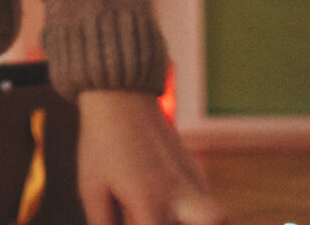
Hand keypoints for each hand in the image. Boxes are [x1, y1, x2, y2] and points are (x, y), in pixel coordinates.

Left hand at [74, 90, 223, 224]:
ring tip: (172, 215)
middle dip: (207, 224)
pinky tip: (176, 212)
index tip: (137, 224)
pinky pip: (207, 201)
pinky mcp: (196, 171)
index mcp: (151, 202)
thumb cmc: (101, 144)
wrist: (120, 97)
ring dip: (201, 220)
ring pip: (217, 216)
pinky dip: (198, 215)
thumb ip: (104, 224)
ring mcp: (193, 182)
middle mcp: (179, 195)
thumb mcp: (92, 188)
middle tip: (169, 221)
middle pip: (215, 221)